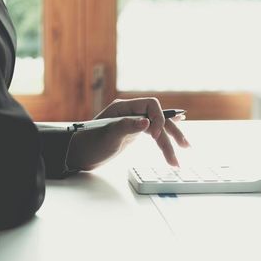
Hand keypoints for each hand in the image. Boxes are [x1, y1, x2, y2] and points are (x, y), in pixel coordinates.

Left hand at [66, 98, 190, 170]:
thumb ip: (127, 126)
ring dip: (171, 140)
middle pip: (159, 118)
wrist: (76, 155)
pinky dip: (167, 134)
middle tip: (184, 147)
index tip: (155, 136)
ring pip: (159, 127)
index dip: (158, 119)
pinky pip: (155, 131)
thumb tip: (147, 122)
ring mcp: (133, 122)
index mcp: (124, 107)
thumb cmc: (88, 144)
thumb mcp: (107, 135)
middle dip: (172, 133)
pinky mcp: (134, 132)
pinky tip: (177, 131)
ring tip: (183, 153)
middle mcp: (131, 112)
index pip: (151, 105)